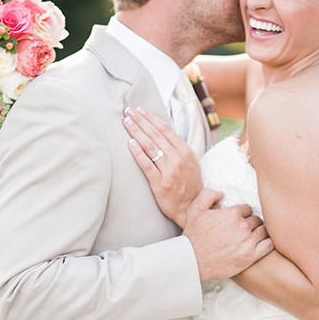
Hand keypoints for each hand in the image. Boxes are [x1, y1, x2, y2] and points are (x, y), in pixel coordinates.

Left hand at [124, 107, 202, 227]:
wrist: (192, 209)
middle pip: (156, 135)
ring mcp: (170, 171)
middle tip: (128, 111)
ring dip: (137, 132)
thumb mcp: (190, 164)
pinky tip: (130, 143)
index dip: (151, 118)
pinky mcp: (160, 183)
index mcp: (186, 152)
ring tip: (126, 122)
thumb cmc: (189, 186)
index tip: (140, 110)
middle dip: (140, 121)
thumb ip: (179, 149)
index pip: (166, 129)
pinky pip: (147, 165)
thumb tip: (163, 132)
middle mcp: (179, 159)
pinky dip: (138, 153)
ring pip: (150, 146)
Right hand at [183, 188, 274, 280]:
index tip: (237, 222)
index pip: (247, 209)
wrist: (192, 261)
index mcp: (232, 213)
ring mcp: (248, 242)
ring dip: (259, 233)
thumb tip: (222, 194)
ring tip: (251, 238)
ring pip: (264, 231)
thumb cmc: (193, 236)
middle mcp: (242, 226)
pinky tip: (260, 245)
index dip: (242, 214)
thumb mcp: (195, 210)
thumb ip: (208, 195)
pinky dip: (267, 244)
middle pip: (257, 220)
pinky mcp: (251, 256)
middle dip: (251, 224)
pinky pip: (269, 245)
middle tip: (243, 231)